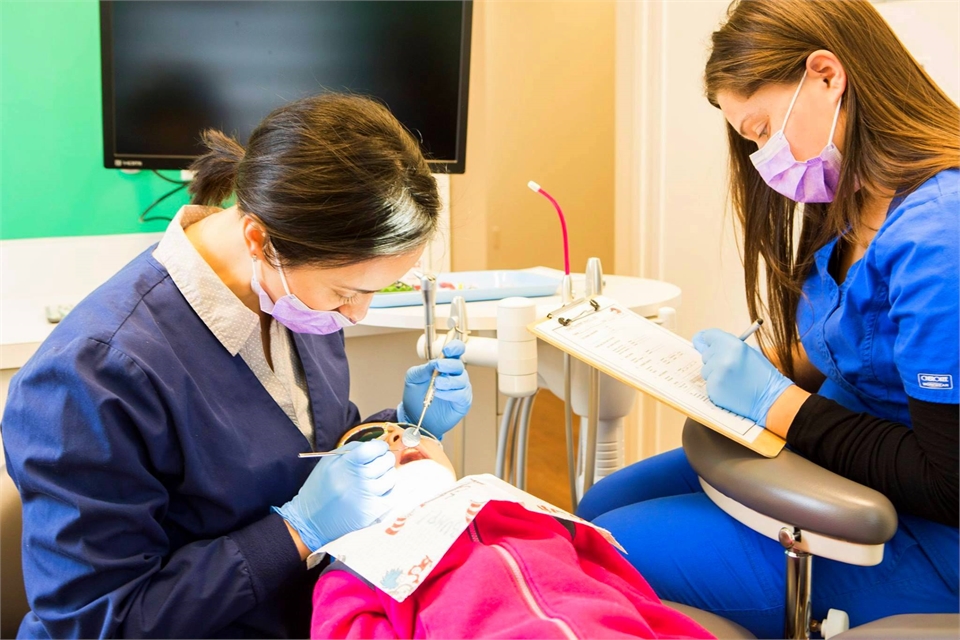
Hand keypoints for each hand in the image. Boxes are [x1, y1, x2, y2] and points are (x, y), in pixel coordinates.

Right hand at [274, 440, 395, 550]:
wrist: (310, 520)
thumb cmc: (320, 488)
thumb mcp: (329, 462)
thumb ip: (352, 450)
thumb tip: (375, 445)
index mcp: (345, 464)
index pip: (373, 449)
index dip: (380, 446)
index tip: (380, 448)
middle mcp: (358, 480)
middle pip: (386, 462)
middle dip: (385, 459)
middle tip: (379, 463)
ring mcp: (367, 497)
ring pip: (391, 478)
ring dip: (387, 475)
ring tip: (376, 478)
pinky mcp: (372, 512)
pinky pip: (393, 496)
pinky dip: (390, 491)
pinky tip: (381, 491)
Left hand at [398, 339, 471, 437]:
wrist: (414, 417)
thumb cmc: (415, 396)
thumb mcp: (413, 379)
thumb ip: (422, 369)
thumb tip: (432, 363)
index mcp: (444, 365)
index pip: (456, 351)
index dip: (455, 347)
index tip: (448, 350)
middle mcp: (454, 375)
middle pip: (459, 365)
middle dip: (449, 364)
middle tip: (438, 367)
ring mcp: (460, 388)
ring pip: (462, 380)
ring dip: (448, 381)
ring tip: (436, 385)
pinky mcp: (462, 402)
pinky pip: (461, 395)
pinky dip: (451, 393)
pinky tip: (441, 394)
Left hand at [692, 328, 793, 425]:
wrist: (770, 398)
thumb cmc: (761, 375)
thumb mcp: (748, 353)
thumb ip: (727, 346)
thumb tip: (703, 343)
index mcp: (733, 344)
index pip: (709, 335)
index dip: (709, 340)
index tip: (706, 343)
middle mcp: (723, 357)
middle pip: (706, 354)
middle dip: (714, 359)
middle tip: (730, 367)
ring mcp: (717, 373)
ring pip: (705, 370)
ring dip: (714, 374)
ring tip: (733, 379)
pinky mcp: (714, 388)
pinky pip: (708, 383)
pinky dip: (717, 386)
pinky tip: (730, 388)